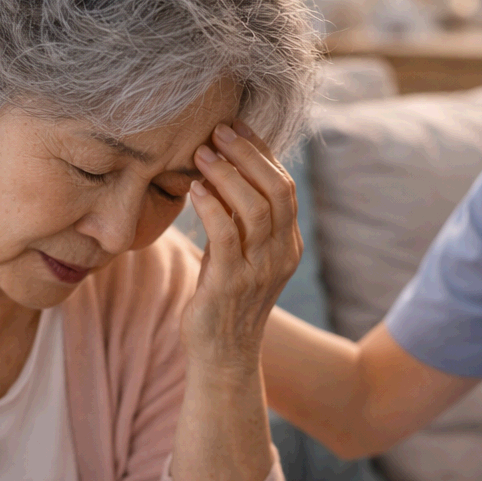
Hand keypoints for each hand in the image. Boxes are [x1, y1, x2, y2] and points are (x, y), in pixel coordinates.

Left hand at [184, 121, 300, 368]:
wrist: (222, 354)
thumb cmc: (223, 299)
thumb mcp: (238, 254)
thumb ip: (238, 219)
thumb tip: (219, 171)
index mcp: (287, 244)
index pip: (284, 186)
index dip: (261, 152)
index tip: (235, 126)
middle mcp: (281, 255)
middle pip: (276, 190)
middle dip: (247, 154)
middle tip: (218, 131)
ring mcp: (260, 270)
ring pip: (254, 208)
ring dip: (227, 175)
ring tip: (202, 155)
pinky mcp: (231, 283)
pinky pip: (226, 234)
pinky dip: (211, 206)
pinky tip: (194, 190)